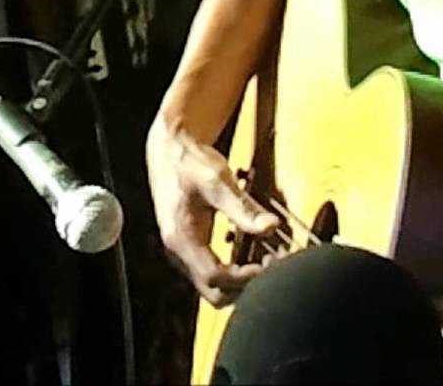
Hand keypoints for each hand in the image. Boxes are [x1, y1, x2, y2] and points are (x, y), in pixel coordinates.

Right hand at [146, 123, 277, 307]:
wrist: (169, 148)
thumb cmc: (189, 161)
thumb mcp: (217, 180)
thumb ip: (243, 207)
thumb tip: (271, 226)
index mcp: (181, 237)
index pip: (215, 278)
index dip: (245, 278)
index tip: (270, 264)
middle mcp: (178, 251)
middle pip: (213, 293)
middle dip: (245, 288)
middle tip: (273, 267)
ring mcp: (182, 251)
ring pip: (212, 287)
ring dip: (241, 282)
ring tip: (267, 262)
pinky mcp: (189, 247)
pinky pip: (212, 273)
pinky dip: (233, 273)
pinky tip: (253, 256)